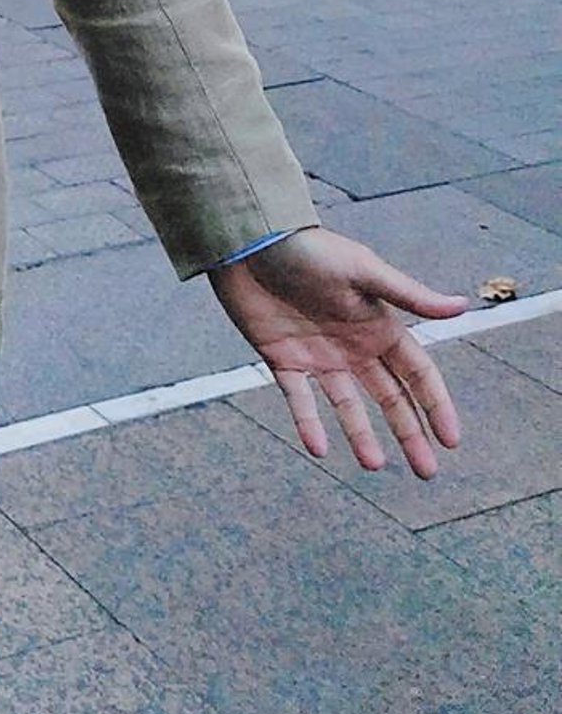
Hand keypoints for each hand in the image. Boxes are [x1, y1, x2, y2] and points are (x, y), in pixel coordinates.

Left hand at [208, 229, 464, 477]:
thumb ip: (408, 295)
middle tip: (426, 472)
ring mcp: (319, 356)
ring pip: (347, 406)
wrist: (250, 241)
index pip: (418, 374)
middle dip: (409, 433)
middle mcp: (354, 346)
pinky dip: (308, 423)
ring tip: (373, 465)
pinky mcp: (283, 359)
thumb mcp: (362, 270)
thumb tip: (462, 306)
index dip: (435, 405)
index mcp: (379, 326)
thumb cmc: (310, 248)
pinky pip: (299, 399)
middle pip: (389, 398)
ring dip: (361, 435)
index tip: (451, 441)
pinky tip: (318, 448)